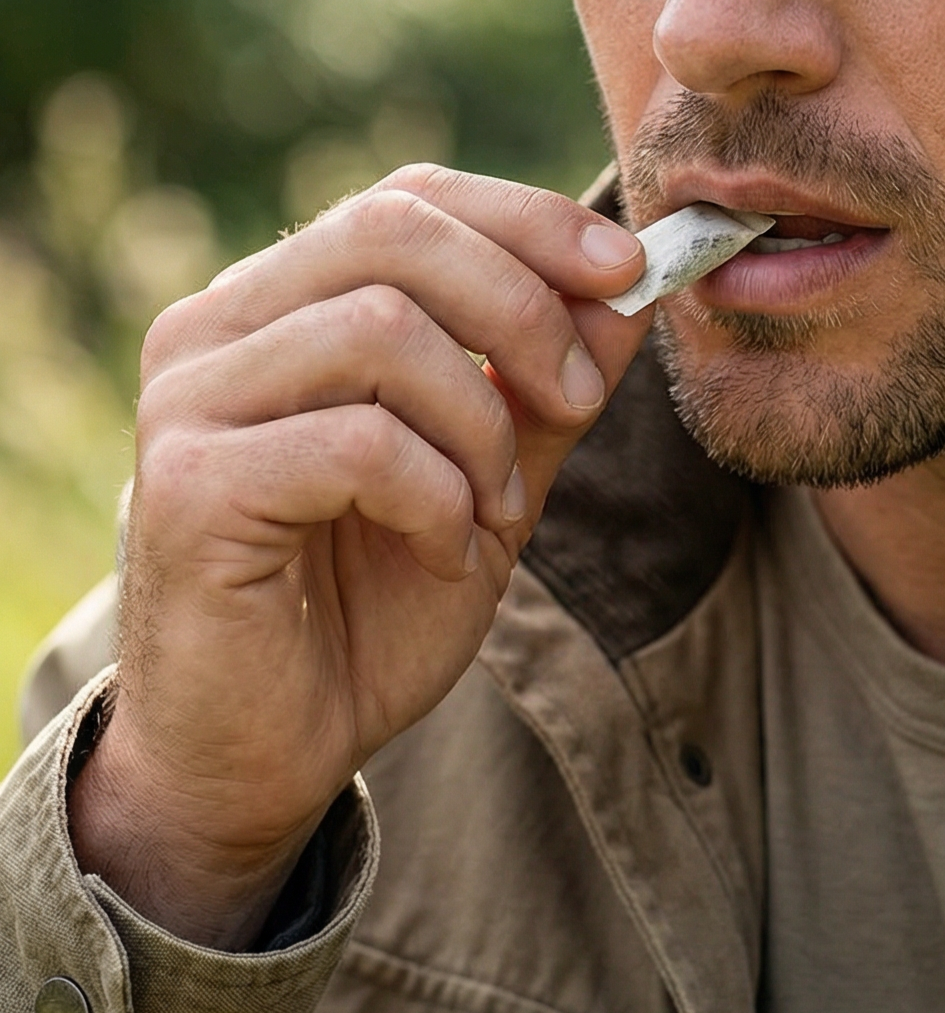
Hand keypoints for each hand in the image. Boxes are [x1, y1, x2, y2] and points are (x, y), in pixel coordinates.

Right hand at [71, 165, 648, 946]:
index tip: (630, 275)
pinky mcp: (194, 484)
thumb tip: (630, 292)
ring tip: (495, 515)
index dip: (531, 223)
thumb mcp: (484, 492)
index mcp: (280, 312)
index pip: (407, 202)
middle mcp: (217, 332)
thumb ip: (542, 396)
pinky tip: (446, 553)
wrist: (270, 754)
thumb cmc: (363, 622)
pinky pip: (361, 444)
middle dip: (526, 314)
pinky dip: (438, 500)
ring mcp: (192, 402)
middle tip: (578, 402)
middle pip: (395, 235)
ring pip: (384, 331)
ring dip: (483, 430)